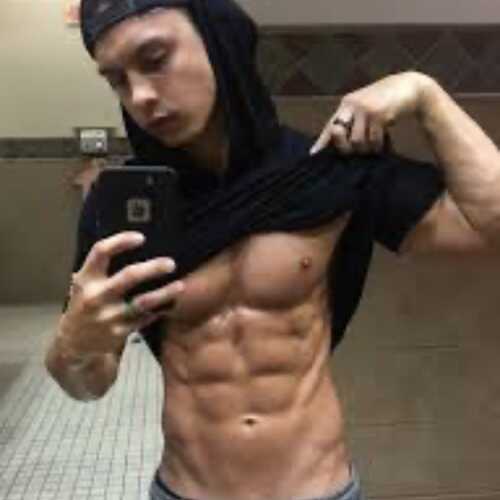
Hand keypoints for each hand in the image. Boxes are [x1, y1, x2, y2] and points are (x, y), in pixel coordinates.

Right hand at [58, 232, 183, 357]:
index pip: (101, 252)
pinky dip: (158, 310)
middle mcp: (96, 296)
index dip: (121, 241)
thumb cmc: (85, 303)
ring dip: (164, 293)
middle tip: (171, 263)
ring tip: (180, 286)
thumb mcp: (85, 283)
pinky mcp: (119, 332)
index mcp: (86, 279)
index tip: (141, 237)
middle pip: (129, 276)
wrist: (74, 343)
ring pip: (142, 302)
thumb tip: (136, 245)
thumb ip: (102, 267)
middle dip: (153, 268)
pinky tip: (169, 304)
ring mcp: (108, 316)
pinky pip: (145, 318)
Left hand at [310, 71, 430, 155]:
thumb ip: (354, 121)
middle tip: (359, 150)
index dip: (322, 141)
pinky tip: (385, 140)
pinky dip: (379, 145)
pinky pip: (373, 140)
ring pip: (357, 141)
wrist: (410, 87)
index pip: (330, 125)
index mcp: (346, 104)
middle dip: (347, 148)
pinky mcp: (378, 114)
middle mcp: (352, 105)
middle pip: (340, 137)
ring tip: (376, 143)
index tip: (313, 154)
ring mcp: (365, 109)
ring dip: (367, 148)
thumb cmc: (386, 100)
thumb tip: (344, 142)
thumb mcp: (366, 108)